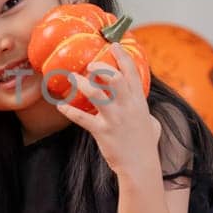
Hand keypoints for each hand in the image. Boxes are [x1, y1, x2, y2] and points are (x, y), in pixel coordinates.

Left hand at [56, 46, 161, 178]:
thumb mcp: (152, 123)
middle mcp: (127, 107)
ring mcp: (115, 119)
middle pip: (115, 79)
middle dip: (101, 68)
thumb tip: (146, 111)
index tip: (114, 45)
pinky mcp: (103, 131)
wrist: (141, 166)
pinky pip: (82, 118)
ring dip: (82, 84)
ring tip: (72, 78)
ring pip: (96, 94)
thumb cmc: (146, 145)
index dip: (123, 57)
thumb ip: (146, 112)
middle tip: (90, 64)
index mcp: (139, 102)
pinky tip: (60, 106)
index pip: (132, 74)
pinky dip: (69, 111)